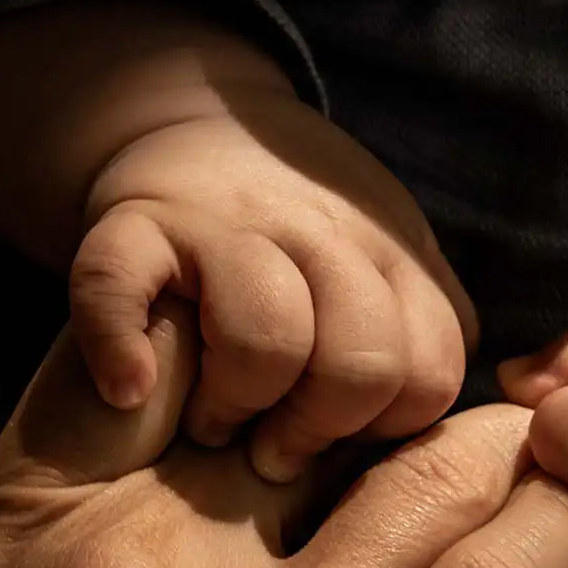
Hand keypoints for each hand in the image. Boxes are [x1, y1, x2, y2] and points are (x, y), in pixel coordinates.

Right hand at [0, 303, 567, 567]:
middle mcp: (169, 549)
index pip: (173, 341)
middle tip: (438, 394)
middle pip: (322, 393)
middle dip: (383, 380)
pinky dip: (549, 531)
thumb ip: (15, 521)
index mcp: (51, 512)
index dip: (252, 323)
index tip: (299, 346)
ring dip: (493, 442)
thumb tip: (94, 442)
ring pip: (430, 476)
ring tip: (545, 435)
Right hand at [70, 93, 476, 481]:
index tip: (339, 433)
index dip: (383, 426)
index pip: (428, 374)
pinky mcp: (136, 222)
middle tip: (271, 447)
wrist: (204, 120)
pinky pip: (121, 289)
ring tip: (212, 422)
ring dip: (234, 403)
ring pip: (269, 336)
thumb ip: (431, 328)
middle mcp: (320, 236)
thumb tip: (448, 432)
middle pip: (361, 362)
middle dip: (315, 428)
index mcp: (391, 256)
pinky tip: (131, 391)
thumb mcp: (395, 258)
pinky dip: (119, 349)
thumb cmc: (306, 228)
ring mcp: (225, 225)